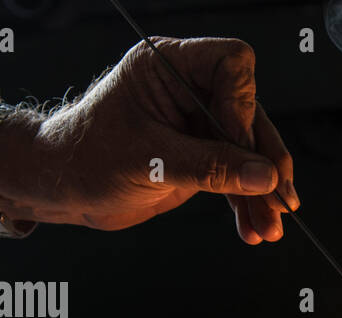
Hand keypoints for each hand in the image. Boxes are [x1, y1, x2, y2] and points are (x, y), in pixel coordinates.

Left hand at [0, 37, 298, 243]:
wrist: (62, 187)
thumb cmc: (86, 156)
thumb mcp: (150, 162)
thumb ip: (210, 167)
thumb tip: (264, 177)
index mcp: (168, 67)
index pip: (231, 65)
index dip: (242, 105)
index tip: (239, 146)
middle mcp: (188, 90)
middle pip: (249, 114)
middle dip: (265, 161)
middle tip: (279, 199)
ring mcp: (196, 125)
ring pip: (248, 152)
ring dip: (262, 192)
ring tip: (269, 226)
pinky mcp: (200, 157)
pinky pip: (235, 176)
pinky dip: (246, 203)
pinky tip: (253, 228)